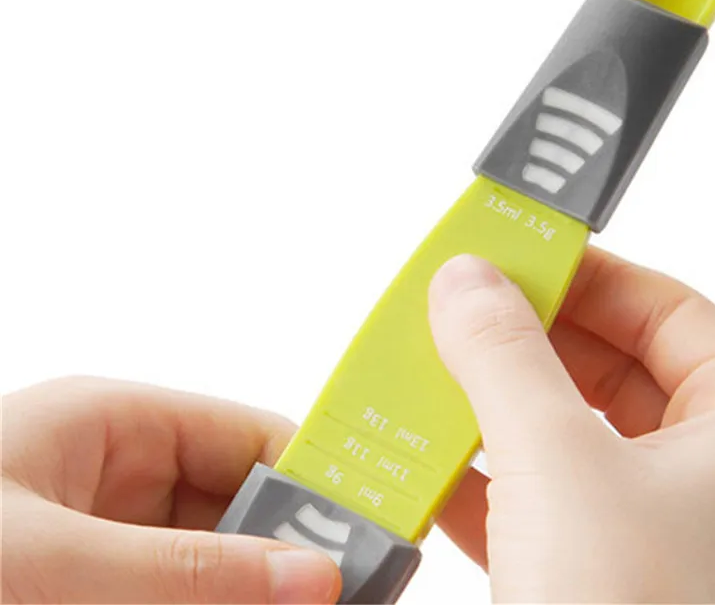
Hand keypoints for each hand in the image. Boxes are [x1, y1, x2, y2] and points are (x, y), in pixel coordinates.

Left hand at [1, 377, 339, 602]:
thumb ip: (184, 572)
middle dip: (288, 556)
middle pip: (238, 510)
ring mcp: (99, 542)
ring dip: (255, 592)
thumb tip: (310, 575)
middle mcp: (116, 478)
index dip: (314, 485)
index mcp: (115, 425)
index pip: (248, 440)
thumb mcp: (49, 562)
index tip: (367, 540)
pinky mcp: (84, 588)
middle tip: (341, 596)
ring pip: (209, 566)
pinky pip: (174, 593)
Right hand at [430, 251, 714, 602]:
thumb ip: (506, 354)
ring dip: (502, 400)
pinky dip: (486, 471)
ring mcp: (654, 529)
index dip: (594, 275)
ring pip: (571, 428)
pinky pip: (539, 493)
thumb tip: (468, 280)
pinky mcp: (598, 573)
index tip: (523, 255)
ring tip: (446, 366)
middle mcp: (710, 480)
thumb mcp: (554, 461)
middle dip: (535, 335)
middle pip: (616, 365)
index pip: (671, 312)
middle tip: (472, 306)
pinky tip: (436, 456)